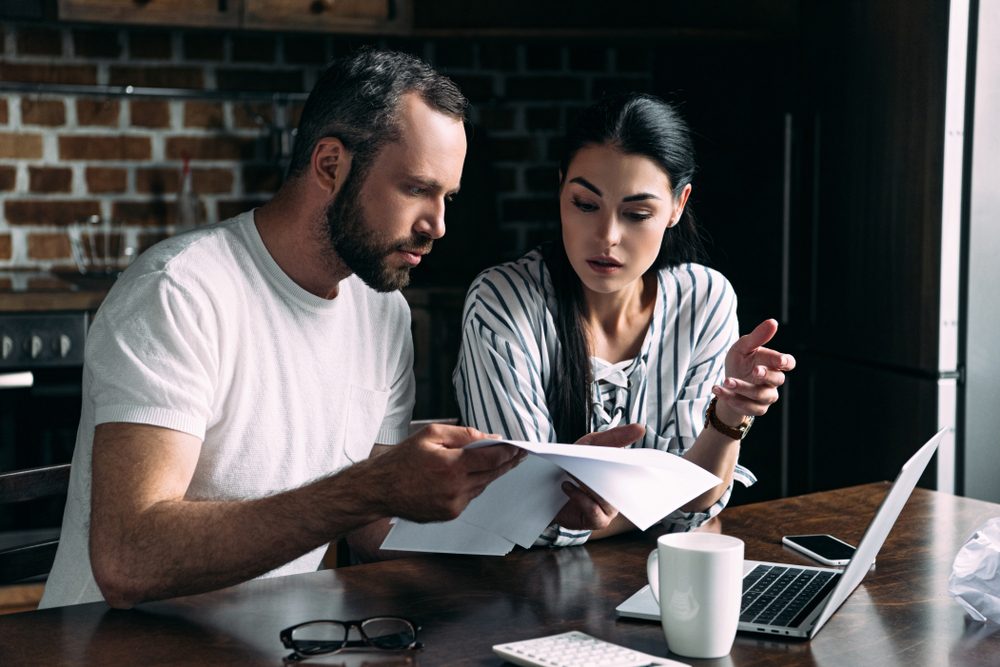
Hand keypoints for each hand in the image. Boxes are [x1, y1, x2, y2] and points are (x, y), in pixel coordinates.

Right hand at [373, 423, 523, 522]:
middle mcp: (454, 488)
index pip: (491, 458)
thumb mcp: (431, 434)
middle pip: (492, 474)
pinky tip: (471, 475)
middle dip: (506, 462)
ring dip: (491, 473)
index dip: (509, 451)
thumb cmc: (402, 459)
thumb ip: (463, 434)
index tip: (520, 446)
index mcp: (451, 466)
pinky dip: (474, 485)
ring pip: (482, 486)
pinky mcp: (450, 514)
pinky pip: (470, 496)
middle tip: (519, 454)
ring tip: (499, 461)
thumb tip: (490, 438)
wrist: (380, 489)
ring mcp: (453, 505)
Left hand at [552, 423, 644, 530]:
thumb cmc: (574, 464)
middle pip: (625, 485)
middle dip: (610, 471)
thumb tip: (640, 428)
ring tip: (574, 472)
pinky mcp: (597, 521)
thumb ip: (615, 437)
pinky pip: (594, 511)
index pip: (640, 469)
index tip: (637, 447)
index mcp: (624, 474)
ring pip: (609, 499)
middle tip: (596, 459)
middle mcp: (622, 493)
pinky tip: (567, 485)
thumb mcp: (592, 444)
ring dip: (590, 484)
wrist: (547, 487)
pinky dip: (580, 497)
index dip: (640, 460)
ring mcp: (611, 509)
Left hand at [715, 319, 795, 424]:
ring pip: (760, 395)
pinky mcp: (755, 409)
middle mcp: (773, 382)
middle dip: (765, 375)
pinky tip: (717, 389)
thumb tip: (773, 322)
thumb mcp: (743, 347)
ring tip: (726, 381)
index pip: (788, 363)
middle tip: (754, 370)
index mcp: (773, 364)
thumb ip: (757, 337)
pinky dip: (731, 398)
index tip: (779, 361)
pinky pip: (747, 407)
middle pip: (777, 380)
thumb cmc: (739, 362)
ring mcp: (766, 397)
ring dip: (742, 388)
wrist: (726, 384)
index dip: (785, 362)